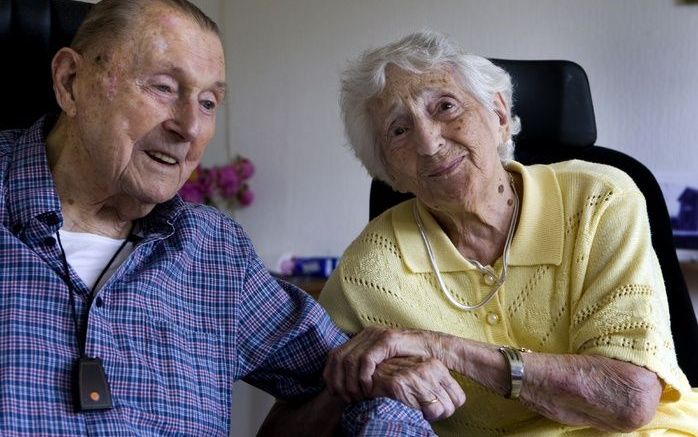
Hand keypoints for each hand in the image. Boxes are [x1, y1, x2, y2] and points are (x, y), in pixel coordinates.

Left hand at [323, 327, 440, 402]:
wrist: (434, 349)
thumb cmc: (409, 360)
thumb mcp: (382, 364)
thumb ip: (365, 368)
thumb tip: (345, 383)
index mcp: (362, 337)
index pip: (334, 354)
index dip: (330, 375)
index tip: (334, 393)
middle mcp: (366, 333)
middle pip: (337, 357)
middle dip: (337, 381)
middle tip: (346, 398)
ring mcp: (376, 335)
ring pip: (349, 359)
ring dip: (350, 382)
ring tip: (357, 396)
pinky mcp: (387, 340)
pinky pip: (366, 360)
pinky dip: (363, 376)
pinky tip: (368, 388)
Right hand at [371, 356, 465, 420]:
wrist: (371, 373)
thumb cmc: (397, 377)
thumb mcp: (421, 374)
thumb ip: (434, 383)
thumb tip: (450, 403)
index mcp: (437, 365)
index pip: (459, 397)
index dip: (446, 407)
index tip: (432, 407)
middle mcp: (430, 368)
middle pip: (452, 406)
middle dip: (438, 414)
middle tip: (422, 410)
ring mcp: (418, 376)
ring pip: (442, 409)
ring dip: (429, 416)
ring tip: (414, 408)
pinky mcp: (405, 385)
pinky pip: (429, 411)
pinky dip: (420, 416)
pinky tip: (408, 408)